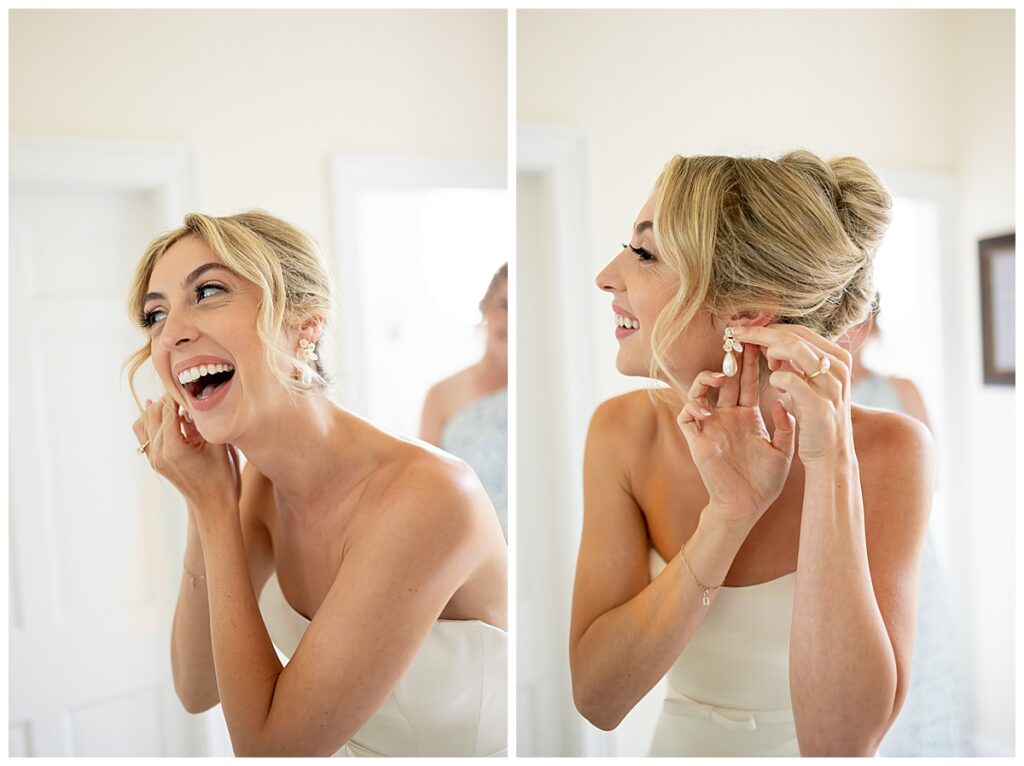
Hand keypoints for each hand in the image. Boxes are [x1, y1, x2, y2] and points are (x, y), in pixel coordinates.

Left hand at [132, 393, 241, 512]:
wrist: (213, 505)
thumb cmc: (222, 476)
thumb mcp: (218, 444)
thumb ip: (206, 421)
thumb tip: (202, 396)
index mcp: (173, 448)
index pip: (168, 409)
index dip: (179, 393)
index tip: (190, 382)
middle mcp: (158, 453)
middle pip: (154, 413)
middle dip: (169, 398)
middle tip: (186, 389)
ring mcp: (153, 458)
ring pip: (145, 422)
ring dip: (159, 409)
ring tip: (177, 401)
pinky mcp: (154, 461)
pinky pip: (144, 434)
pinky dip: (151, 420)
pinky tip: (163, 411)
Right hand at [676, 341, 796, 530]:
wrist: (746, 506)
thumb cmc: (765, 482)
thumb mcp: (784, 450)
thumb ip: (786, 425)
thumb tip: (783, 400)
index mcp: (748, 416)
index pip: (748, 382)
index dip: (751, 363)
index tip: (758, 343)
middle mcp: (727, 416)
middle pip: (726, 380)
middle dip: (730, 361)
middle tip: (736, 342)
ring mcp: (710, 425)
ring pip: (701, 391)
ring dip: (708, 379)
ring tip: (720, 376)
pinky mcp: (696, 438)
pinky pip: (687, 415)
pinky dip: (693, 408)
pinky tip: (708, 412)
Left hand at [732, 323, 853, 466]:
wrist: (831, 456)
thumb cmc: (817, 418)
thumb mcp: (810, 385)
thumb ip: (796, 364)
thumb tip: (772, 344)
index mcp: (838, 358)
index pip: (800, 331)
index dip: (770, 328)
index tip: (747, 329)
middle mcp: (838, 366)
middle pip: (794, 335)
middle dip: (760, 333)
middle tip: (737, 334)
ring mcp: (831, 384)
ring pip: (793, 348)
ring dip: (769, 350)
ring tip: (762, 361)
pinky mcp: (819, 405)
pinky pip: (789, 378)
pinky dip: (776, 378)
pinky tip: (775, 386)